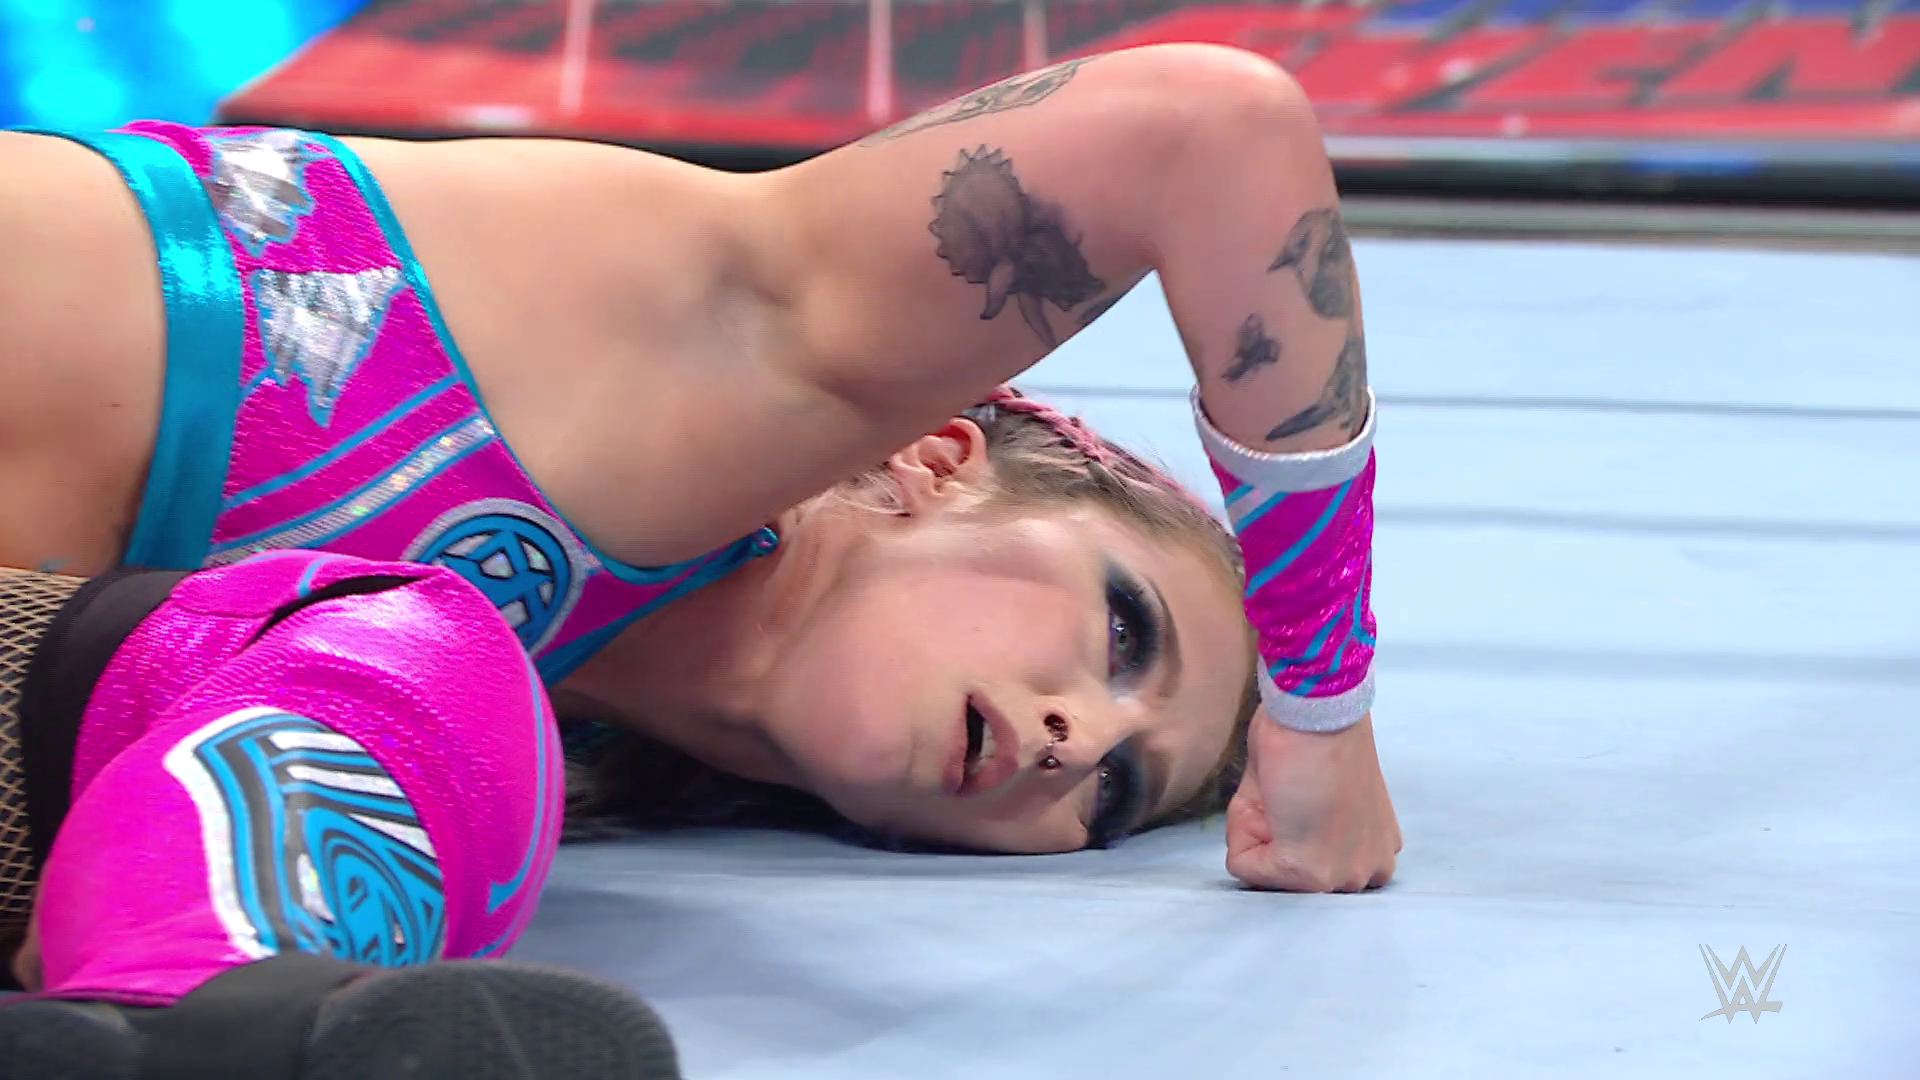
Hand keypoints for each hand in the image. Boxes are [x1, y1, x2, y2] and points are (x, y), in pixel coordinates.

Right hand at [1225, 711, 1399, 891]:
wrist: (1318, 710)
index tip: (1301, 788)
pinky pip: (1245, 865)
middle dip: (1271, 835)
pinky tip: (1268, 797)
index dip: (1287, 826)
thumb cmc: (1313, 734)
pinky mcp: (1310, 871)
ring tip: (1280, 794)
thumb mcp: (1313, 799)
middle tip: (1287, 791)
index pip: (1310, 865)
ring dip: (1257, 833)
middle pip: (1287, 874)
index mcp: (1375, 848)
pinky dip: (1239, 830)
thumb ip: (1302, 832)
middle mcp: (1368, 869)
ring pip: (1268, 872)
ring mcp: (1341, 875)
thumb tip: (1271, 840)